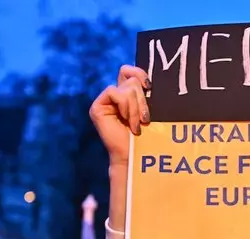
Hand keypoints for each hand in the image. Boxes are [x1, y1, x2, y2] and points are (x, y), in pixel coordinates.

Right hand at [89, 65, 150, 230]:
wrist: (138, 156)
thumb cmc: (150, 137)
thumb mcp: (152, 111)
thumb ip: (148, 94)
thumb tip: (151, 79)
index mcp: (128, 94)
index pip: (129, 71)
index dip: (139, 73)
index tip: (150, 86)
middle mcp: (115, 95)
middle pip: (129, 77)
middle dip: (142, 98)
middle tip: (146, 118)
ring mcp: (105, 101)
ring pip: (126, 87)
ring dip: (137, 108)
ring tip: (138, 125)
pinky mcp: (98, 107)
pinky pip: (115, 93)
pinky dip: (127, 109)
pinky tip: (130, 124)